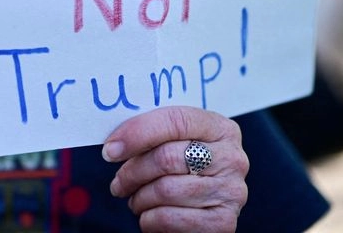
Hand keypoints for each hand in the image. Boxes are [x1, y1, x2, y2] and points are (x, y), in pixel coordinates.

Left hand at [104, 106, 248, 232]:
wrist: (207, 207)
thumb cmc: (184, 168)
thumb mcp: (178, 143)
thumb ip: (156, 135)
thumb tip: (115, 145)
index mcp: (220, 128)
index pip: (175, 121)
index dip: (137, 133)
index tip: (110, 150)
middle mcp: (232, 158)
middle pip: (167, 158)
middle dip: (132, 172)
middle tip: (118, 183)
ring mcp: (231, 191)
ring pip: (165, 190)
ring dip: (139, 198)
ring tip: (136, 199)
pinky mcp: (223, 222)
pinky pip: (170, 218)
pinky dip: (149, 219)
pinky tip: (148, 215)